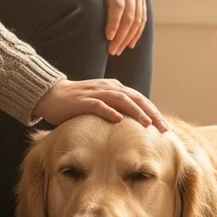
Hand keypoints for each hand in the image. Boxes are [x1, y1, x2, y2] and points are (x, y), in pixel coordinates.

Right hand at [33, 78, 167, 132]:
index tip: (164, 128)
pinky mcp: (82, 100)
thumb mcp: (101, 104)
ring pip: (121, 100)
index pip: (139, 99)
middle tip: (163, 128)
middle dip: (151, 113)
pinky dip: (109, 111)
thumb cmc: (78, 103)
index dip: (153, 112)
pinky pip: (98, 105)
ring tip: (147, 124)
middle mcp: (108, 88)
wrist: (52, 95)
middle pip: (135, 99)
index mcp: (115, 88)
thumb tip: (133, 127)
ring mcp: (96, 93)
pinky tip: (118, 120)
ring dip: (135, 111)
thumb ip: (116, 110)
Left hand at [84, 0, 145, 55]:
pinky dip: (137, 31)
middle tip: (111, 51)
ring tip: (117, 50)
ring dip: (128, 37)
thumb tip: (94, 19)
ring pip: (138, 18)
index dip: (113, 23)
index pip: (117, 5)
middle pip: (129, 15)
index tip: (107, 38)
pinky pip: (142, 16)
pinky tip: (130, 43)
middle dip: (120, 35)